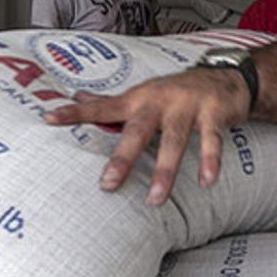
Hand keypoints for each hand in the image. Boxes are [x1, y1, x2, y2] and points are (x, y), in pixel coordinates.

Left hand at [44, 67, 250, 205]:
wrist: (226, 77)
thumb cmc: (177, 92)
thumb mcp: (143, 94)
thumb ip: (111, 102)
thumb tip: (77, 97)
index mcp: (139, 98)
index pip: (102, 106)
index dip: (77, 113)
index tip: (50, 119)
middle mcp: (160, 100)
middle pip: (138, 130)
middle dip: (122, 157)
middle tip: (108, 184)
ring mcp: (187, 105)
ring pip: (174, 139)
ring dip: (165, 170)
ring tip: (155, 199)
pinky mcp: (214, 112)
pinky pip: (211, 139)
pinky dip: (209, 160)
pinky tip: (206, 181)